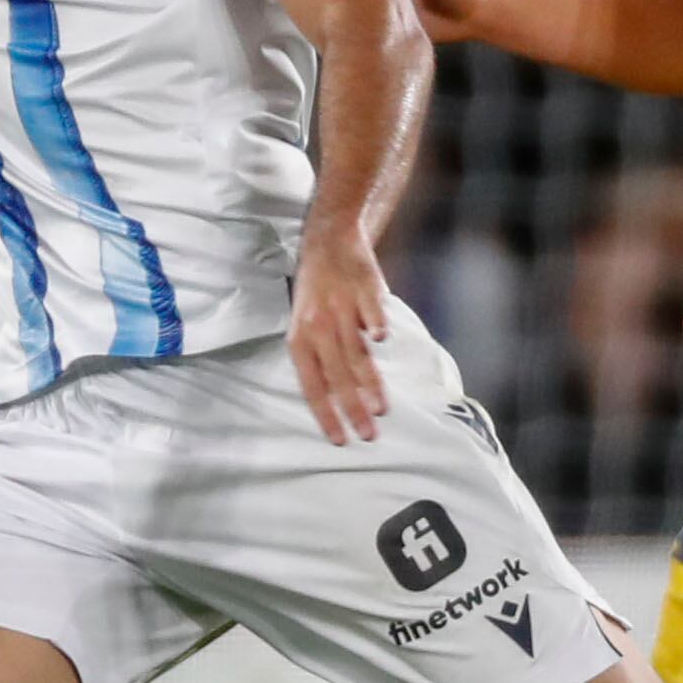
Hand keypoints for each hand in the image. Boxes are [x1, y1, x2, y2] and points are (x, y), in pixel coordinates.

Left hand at [287, 232, 394, 443]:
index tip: (339, 441)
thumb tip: (336, 401)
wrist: (328, 242)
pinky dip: (374, 325)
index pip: (312, 387)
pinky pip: (369, 311)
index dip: (325, 415)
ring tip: (382, 410)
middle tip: (369, 436)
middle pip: (337, 377)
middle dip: (352, 410)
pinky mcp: (363, 290)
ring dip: (369, 383)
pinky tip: (382, 341)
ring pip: (356, 353)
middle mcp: (318, 327)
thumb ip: (318, 360)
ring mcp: (341, 308)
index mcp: (299, 340)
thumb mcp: (304, 327)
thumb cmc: (317, 295)